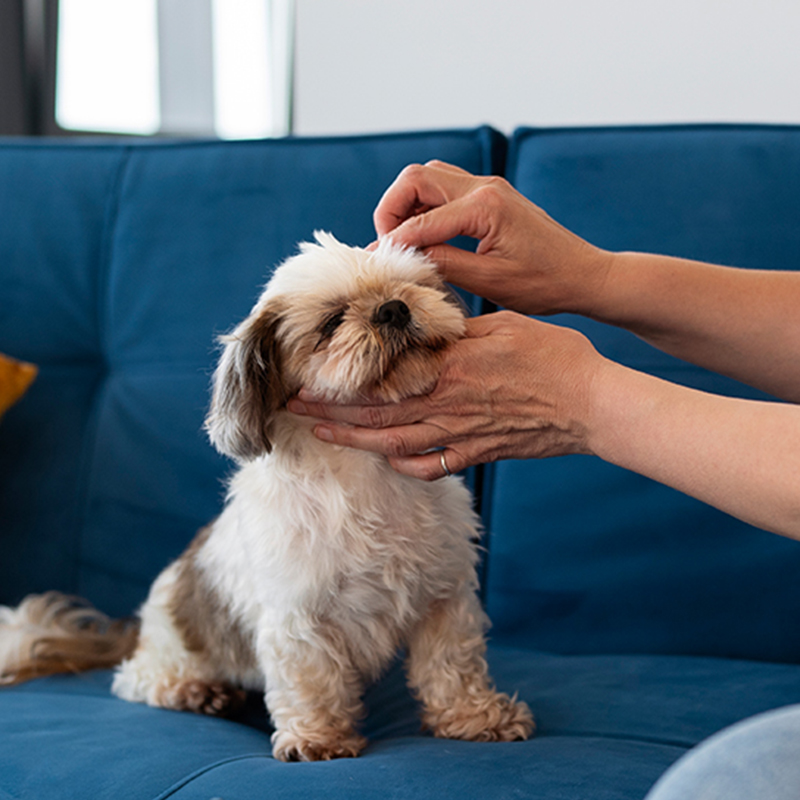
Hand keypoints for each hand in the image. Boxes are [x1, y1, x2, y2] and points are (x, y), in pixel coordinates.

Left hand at [287, 312, 606, 480]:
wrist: (592, 406)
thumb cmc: (554, 358)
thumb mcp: (503, 326)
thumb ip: (457, 330)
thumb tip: (423, 325)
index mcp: (448, 369)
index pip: (379, 379)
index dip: (337, 382)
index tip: (305, 379)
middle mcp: (445, 405)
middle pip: (374, 413)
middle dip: (328, 411)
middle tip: (292, 409)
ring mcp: (459, 435)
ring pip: (393, 441)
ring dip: (353, 439)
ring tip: (321, 433)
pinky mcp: (477, 454)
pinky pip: (432, 466)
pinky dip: (404, 465)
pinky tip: (387, 458)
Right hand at [373, 160, 611, 316]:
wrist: (582, 274)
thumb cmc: (544, 283)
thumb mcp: (489, 281)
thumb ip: (443, 264)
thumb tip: (403, 257)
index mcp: (485, 207)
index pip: (421, 219)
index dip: (394, 242)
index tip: (378, 263)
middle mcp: (485, 187)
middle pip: (415, 178)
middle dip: (391, 210)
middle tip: (389, 246)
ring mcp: (488, 187)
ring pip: (427, 177)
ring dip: (406, 205)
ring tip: (404, 242)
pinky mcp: (490, 195)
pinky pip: (444, 187)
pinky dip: (425, 206)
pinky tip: (425, 236)